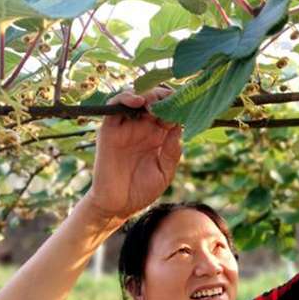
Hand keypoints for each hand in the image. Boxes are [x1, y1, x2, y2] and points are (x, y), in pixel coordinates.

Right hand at [84, 86, 181, 223]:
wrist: (118, 205)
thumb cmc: (142, 190)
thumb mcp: (164, 172)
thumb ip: (172, 152)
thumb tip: (180, 128)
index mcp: (159, 138)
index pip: (170, 114)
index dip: (178, 107)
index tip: (189, 104)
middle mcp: (143, 129)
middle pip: (154, 102)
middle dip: (165, 97)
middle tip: (173, 98)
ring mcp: (126, 127)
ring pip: (136, 99)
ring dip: (147, 95)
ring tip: (156, 101)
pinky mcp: (110, 129)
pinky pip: (114, 107)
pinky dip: (125, 98)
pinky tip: (138, 102)